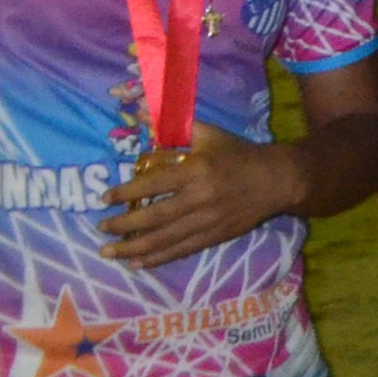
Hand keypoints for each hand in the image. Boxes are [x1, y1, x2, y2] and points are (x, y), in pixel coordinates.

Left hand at [101, 136, 306, 267]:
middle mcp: (200, 199)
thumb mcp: (210, 135)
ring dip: (133, 248)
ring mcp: (207, 222)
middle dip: (124, 225)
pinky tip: (137, 263)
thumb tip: (143, 113)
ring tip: (109, 252)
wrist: (276, 181)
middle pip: (155, 217)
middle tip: (101, 228)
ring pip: (164, 239)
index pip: (154, 184)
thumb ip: (176, 127)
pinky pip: (180, 251)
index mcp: (197, 171)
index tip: (104, 199)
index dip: (126, 193)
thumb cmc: (238, 155)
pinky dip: (157, 259)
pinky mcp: (214, 237)